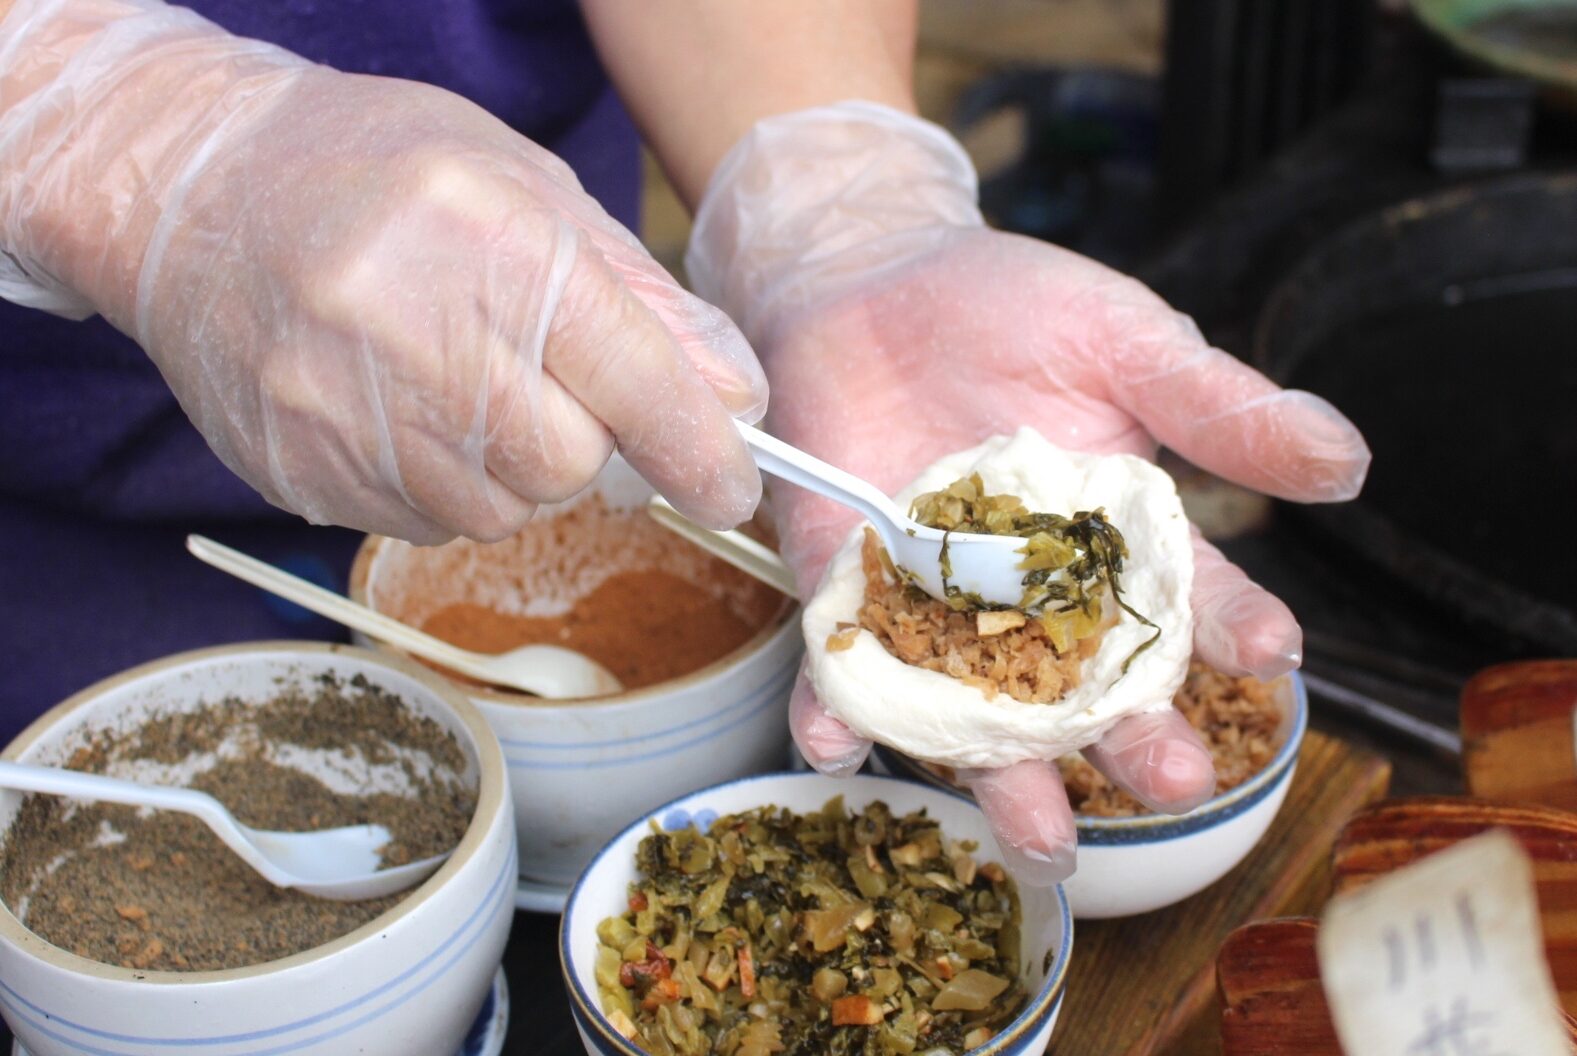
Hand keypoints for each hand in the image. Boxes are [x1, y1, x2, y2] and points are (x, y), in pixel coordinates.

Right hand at [0, 0, 764, 541]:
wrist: (194, 187)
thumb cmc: (382, 172)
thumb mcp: (530, 190)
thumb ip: (643, 299)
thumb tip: (733, 395)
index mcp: (485, 236)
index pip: (630, 377)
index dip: (697, 446)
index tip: (732, 485)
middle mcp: (406, 327)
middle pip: (565, 463)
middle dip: (587, 445)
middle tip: (553, 388)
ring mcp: (339, 408)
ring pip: (497, 510)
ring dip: (514, 468)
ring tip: (461, 383)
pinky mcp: (299, 470)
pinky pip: (425, 524)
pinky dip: (447, 484)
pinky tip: (406, 410)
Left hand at [687, 103, 1369, 884]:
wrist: (868, 277)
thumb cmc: (1007, 306)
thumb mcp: (1121, 341)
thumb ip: (1215, 407)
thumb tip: (1347, 462)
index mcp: (1114, 542)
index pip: (1186, 601)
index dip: (1232, 629)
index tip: (1273, 655)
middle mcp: (1032, 596)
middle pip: (1088, 687)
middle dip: (1130, 738)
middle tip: (1171, 782)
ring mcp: (935, 602)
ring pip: (976, 708)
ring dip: (1004, 773)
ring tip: (1038, 838)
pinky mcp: (843, 589)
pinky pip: (842, 664)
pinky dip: (837, 708)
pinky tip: (841, 743)